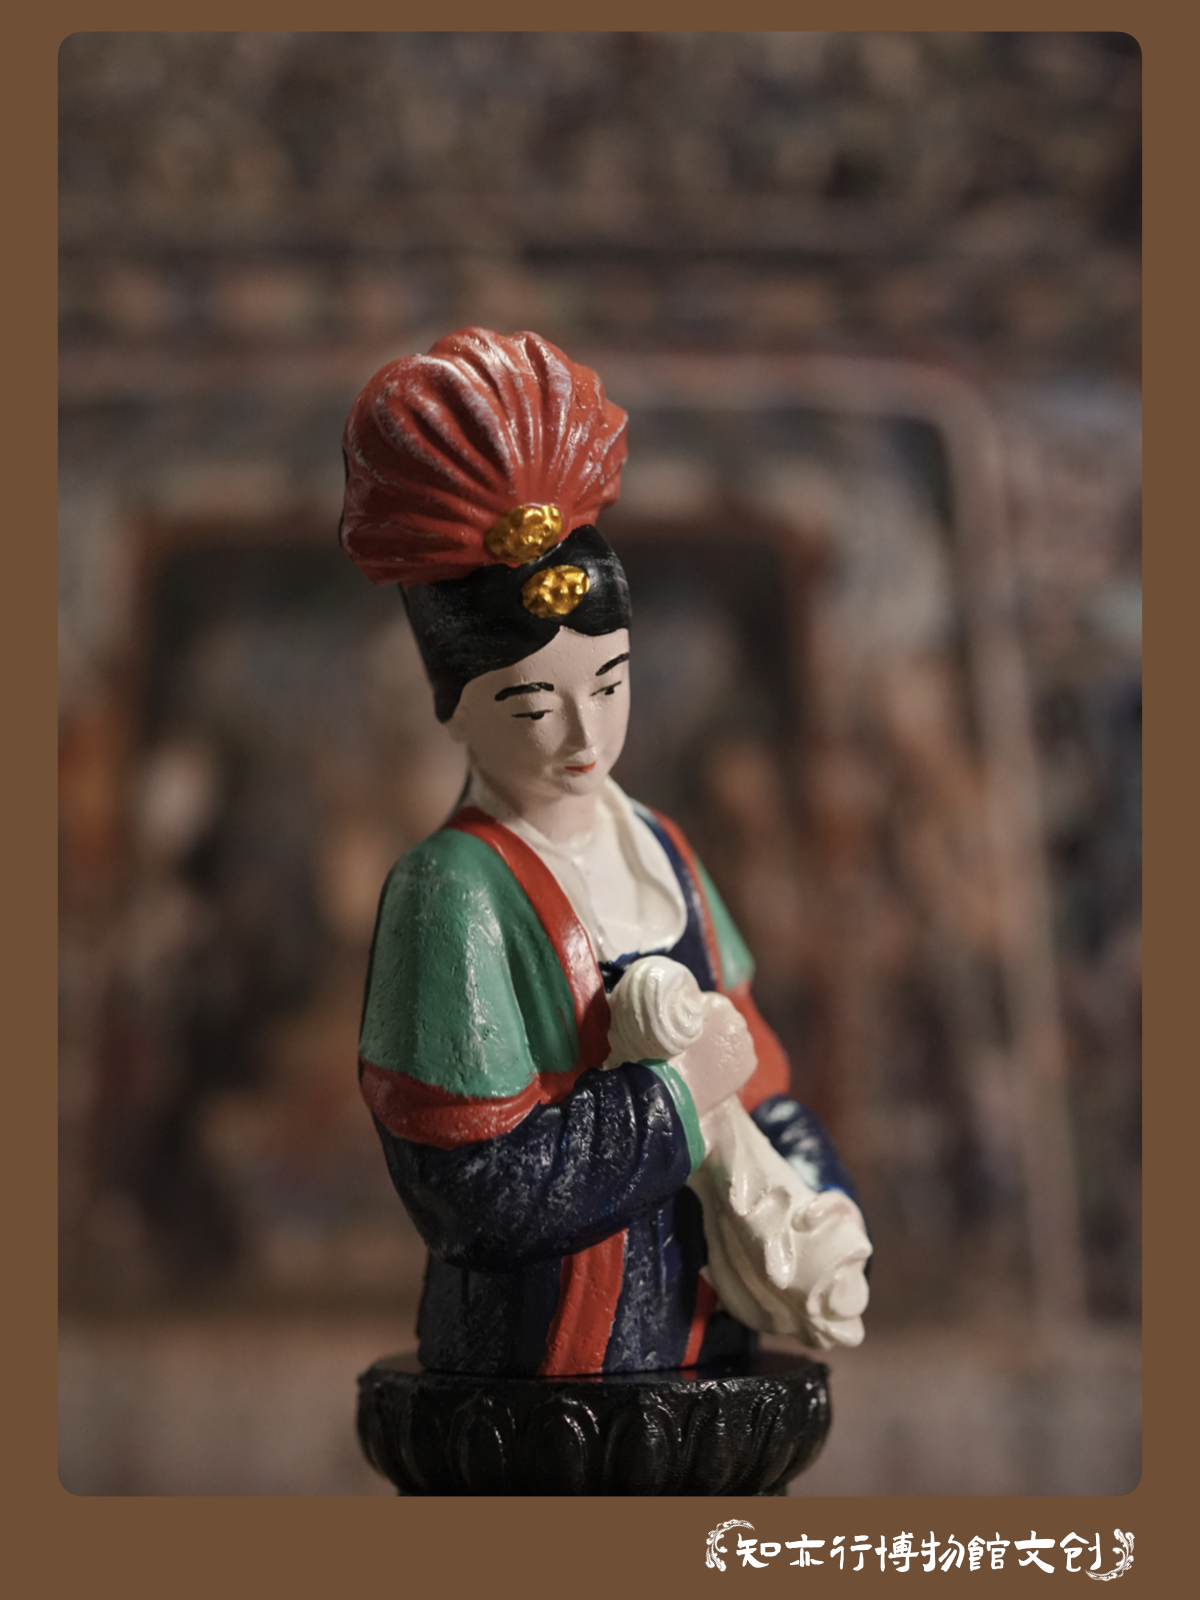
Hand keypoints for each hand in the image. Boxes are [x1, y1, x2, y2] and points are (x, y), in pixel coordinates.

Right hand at [673, 993, 755, 1119]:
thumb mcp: (674, 1020)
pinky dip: (731, 1062)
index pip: (712, 1004)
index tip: (690, 1029)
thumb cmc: (667, 1052)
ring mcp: (746, 1043)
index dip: (700, 1017)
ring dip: (724, 1045)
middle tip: (698, 1045)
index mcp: (718, 1004)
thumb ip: (690, 1011)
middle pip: (726, 1020)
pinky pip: (741, 1057)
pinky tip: (715, 1070)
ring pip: (734, 1039)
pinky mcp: (750, 1063)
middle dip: (715, 1030)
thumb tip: (695, 1009)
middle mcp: (737, 1020)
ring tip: (705, 1060)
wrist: (674, 1088)